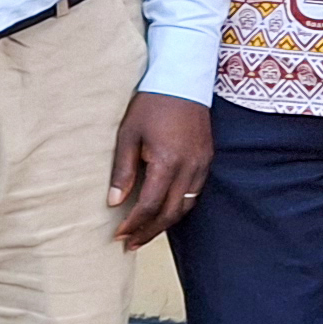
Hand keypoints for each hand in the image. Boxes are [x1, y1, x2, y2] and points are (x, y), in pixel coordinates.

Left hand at [110, 91, 214, 249]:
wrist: (183, 80)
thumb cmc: (151, 104)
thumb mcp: (128, 134)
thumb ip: (123, 170)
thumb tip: (115, 202)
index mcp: (167, 161)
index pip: (150, 205)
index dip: (134, 223)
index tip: (119, 235)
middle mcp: (189, 167)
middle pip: (170, 213)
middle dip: (149, 231)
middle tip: (131, 243)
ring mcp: (202, 164)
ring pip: (186, 206)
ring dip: (165, 223)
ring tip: (146, 233)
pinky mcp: (207, 159)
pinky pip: (195, 193)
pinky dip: (179, 207)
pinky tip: (165, 210)